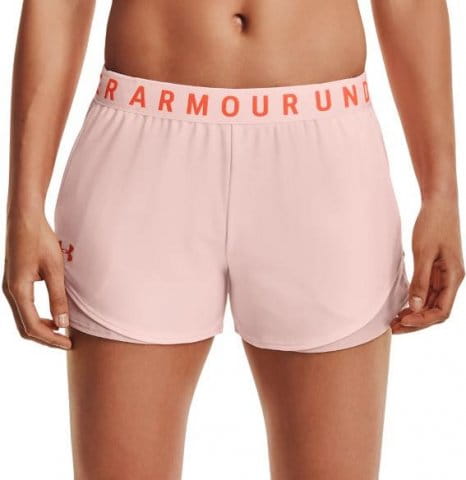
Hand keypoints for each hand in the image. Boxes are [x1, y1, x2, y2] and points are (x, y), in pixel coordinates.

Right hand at [3, 212, 71, 348]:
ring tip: (62, 332)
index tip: (69, 344)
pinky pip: (24, 307)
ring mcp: (10, 287)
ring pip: (23, 318)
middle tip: (67, 343)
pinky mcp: (14, 281)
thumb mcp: (55, 269)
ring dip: (42, 328)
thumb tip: (62, 324)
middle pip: (25, 327)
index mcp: (18, 291)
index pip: (33, 327)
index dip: (52, 339)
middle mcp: (10, 292)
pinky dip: (37, 317)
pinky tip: (53, 314)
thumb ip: (58, 296)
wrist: (25, 219)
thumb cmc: (41, 241)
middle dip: (46, 338)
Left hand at [391, 197, 464, 332]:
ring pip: (431, 303)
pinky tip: (401, 305)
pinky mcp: (436, 269)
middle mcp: (451, 280)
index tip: (402, 321)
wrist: (439, 203)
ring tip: (394, 320)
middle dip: (416, 322)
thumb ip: (421, 280)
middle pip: (436, 311)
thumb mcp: (424, 252)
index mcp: (454, 277)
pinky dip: (415, 301)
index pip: (441, 311)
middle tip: (393, 328)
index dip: (422, 320)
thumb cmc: (433, 224)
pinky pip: (427, 292)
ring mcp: (444, 275)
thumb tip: (415, 306)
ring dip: (414, 314)